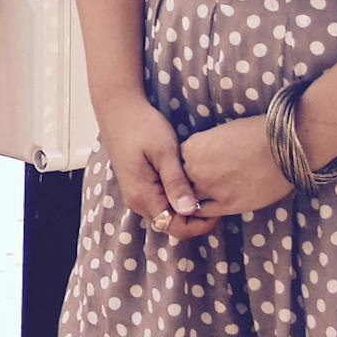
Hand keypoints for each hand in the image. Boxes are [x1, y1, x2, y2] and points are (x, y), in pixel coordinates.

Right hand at [96, 91, 210, 239]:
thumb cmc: (142, 126)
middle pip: (171, 224)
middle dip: (195, 217)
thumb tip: (188, 210)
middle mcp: (137, 201)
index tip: (218, 207)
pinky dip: (176, 198)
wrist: (119, 108)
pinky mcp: (138, 186)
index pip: (176, 228)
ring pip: (166, 214)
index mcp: (143, 196)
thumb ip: (176, 182)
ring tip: (203, 188)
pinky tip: (188, 181)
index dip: (199, 224)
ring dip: (186, 207)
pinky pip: (161, 202)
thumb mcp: (164, 151)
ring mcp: (136, 194)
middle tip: (214, 196)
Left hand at [179, 116, 292, 220]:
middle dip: (191, 181)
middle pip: (182, 181)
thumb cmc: (257, 133)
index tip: (198, 165)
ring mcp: (211, 189)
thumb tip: (203, 156)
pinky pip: (206, 213)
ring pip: (191, 198)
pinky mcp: (228, 205)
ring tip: (210, 193)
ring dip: (196, 197)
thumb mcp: (221, 132)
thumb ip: (205, 147)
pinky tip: (214, 205)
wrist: (285, 147)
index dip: (188, 164)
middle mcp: (196, 169)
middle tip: (206, 180)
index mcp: (193, 148)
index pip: (178, 161)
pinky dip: (206, 211)